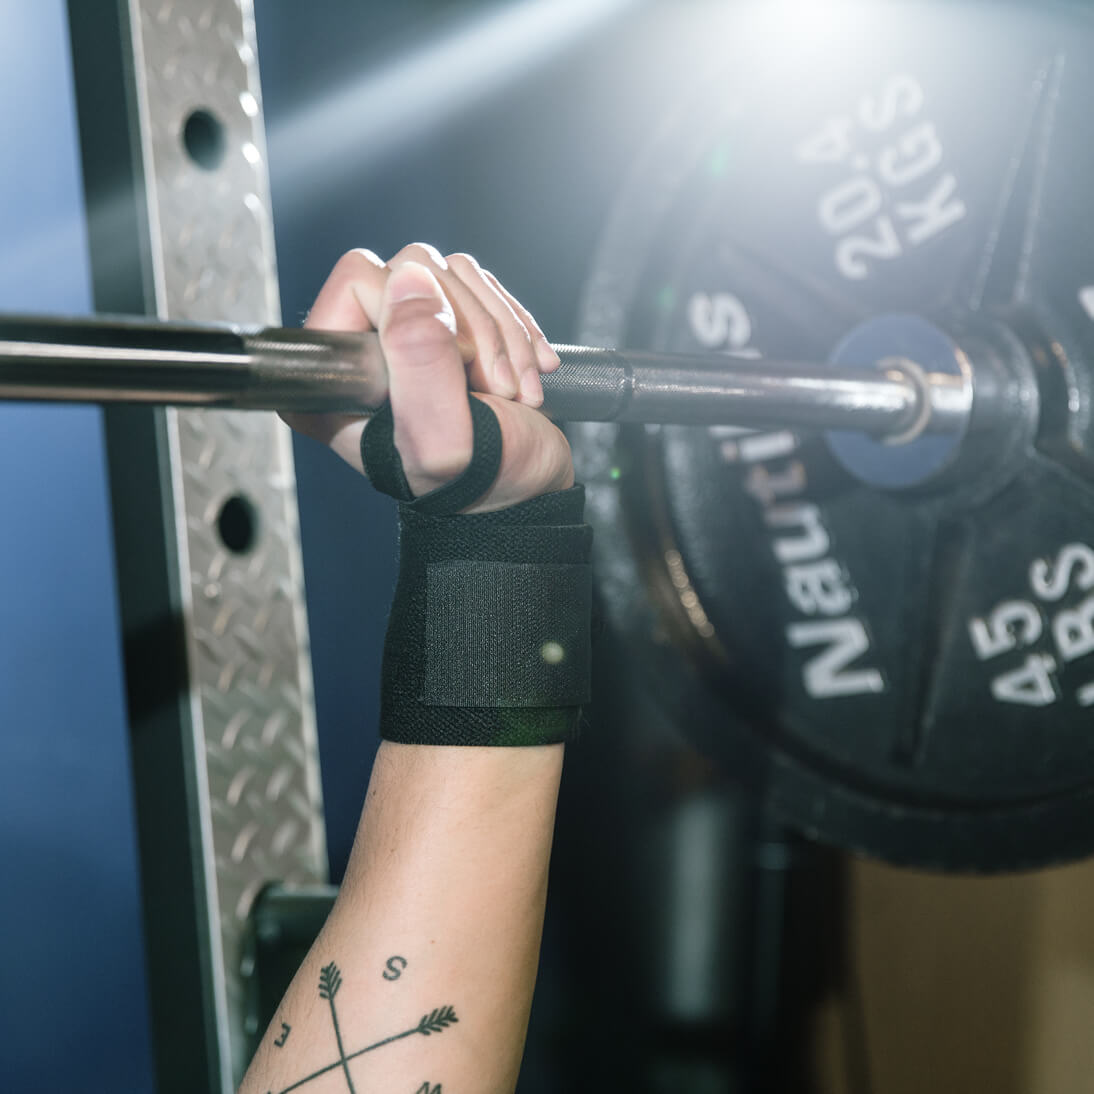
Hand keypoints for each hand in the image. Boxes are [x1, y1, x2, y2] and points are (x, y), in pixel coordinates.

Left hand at [283, 244, 574, 512]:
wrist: (525, 489)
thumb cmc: (480, 482)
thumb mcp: (445, 440)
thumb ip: (419, 363)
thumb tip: (409, 279)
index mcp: (331, 380)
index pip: (359, 281)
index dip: (419, 317)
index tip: (459, 372)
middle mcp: (357, 350)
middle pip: (410, 268)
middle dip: (472, 328)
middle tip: (495, 388)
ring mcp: (401, 332)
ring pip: (450, 272)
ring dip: (501, 332)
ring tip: (514, 388)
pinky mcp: (442, 323)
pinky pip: (477, 284)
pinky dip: (514, 326)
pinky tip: (526, 370)